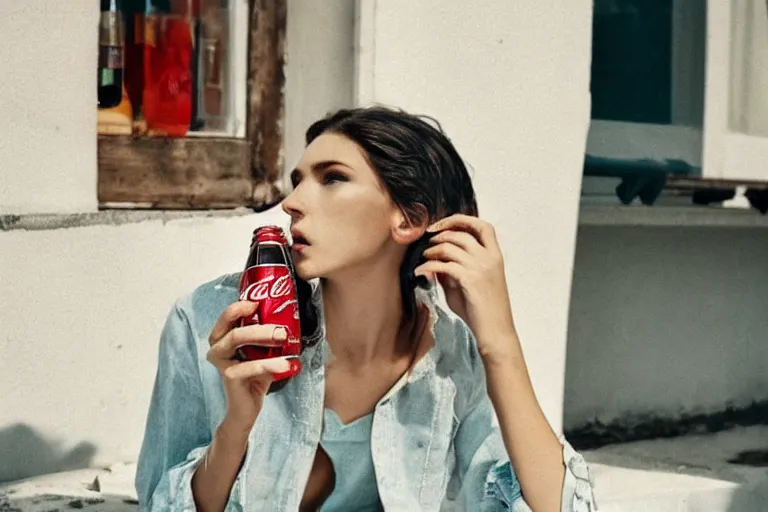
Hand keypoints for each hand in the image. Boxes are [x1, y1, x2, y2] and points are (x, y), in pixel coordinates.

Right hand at [207, 301, 299, 431]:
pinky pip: (250, 365)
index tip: (259, 303)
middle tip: (282, 329)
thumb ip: (269, 337)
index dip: (240, 306)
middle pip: (234, 327)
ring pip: (237, 339)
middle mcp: (217, 347)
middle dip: (259, 324)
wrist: (247, 407)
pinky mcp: (229, 376)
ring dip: (263, 336)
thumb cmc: (256, 376)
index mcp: (223, 337)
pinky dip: (272, 364)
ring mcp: (221, 362)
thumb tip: (291, 319)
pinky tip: (289, 365)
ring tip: (285, 339)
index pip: (227, 316)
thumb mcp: (263, 352)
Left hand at [415, 214, 517, 357]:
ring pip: (449, 246)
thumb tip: (433, 258)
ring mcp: (481, 267)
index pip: (482, 226)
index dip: (460, 220)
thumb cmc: (481, 310)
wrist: (495, 332)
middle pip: (460, 233)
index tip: (441, 226)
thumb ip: (454, 269)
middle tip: (426, 243)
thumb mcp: (468, 284)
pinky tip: (420, 272)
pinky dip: (427, 266)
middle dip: (439, 235)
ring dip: (431, 250)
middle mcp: (490, 257)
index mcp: (495, 255)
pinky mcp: (470, 279)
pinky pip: (443, 265)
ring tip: (422, 258)